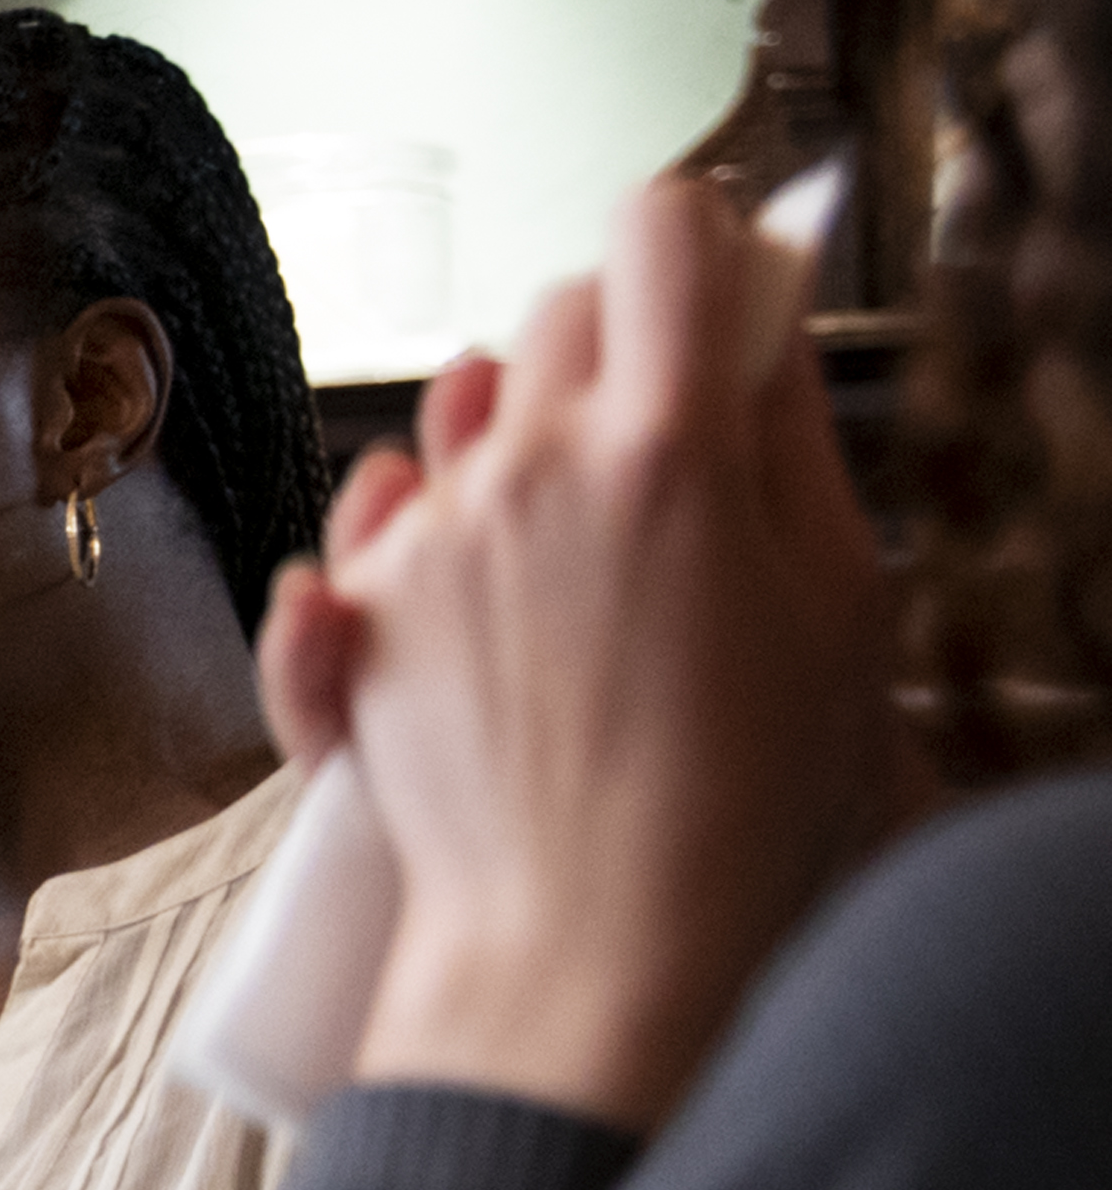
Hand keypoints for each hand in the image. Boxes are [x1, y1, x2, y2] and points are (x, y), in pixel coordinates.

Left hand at [297, 174, 900, 1134]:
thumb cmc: (741, 798)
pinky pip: (365, 530)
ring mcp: (423, 543)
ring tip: (576, 545)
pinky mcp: (354, 620)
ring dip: (505, 444)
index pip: (654, 241)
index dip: (687, 244)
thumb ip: (788, 442)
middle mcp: (522, 471)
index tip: (709, 284)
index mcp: (661, 449)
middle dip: (609, 348)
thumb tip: (757, 328)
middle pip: (551, 319)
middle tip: (664, 442)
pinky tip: (442, 583)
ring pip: (453, 420)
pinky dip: (400, 541)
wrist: (589, 948)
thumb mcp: (834, 604)